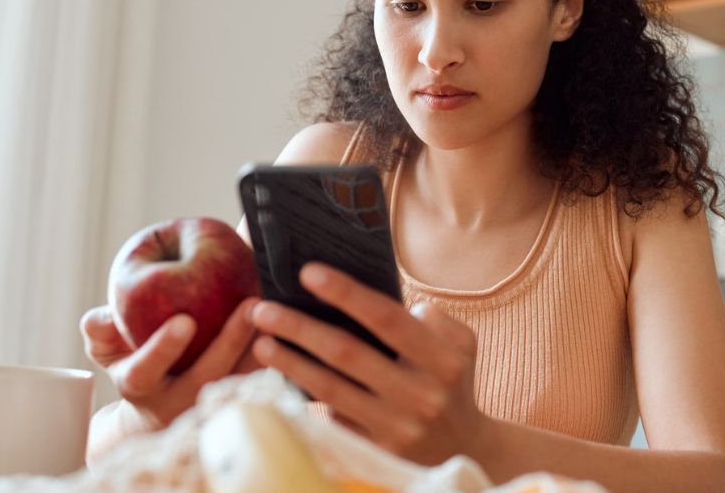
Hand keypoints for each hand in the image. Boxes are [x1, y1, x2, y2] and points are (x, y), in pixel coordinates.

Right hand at [79, 298, 262, 428]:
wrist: (161, 410)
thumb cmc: (135, 364)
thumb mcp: (109, 350)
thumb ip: (101, 331)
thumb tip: (101, 316)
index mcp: (141, 385)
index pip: (148, 370)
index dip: (164, 348)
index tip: (183, 321)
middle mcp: (180, 400)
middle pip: (209, 374)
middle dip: (230, 340)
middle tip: (250, 305)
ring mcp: (215, 401)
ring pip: (245, 377)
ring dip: (264, 345)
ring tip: (279, 309)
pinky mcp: (246, 397)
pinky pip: (265, 374)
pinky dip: (279, 347)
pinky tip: (292, 315)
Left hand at [248, 263, 486, 465]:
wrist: (464, 449)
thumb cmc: (452, 382)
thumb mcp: (461, 344)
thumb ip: (431, 318)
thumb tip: (380, 303)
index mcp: (443, 360)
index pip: (386, 318)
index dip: (346, 293)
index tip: (307, 272)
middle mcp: (421, 395)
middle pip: (347, 353)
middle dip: (300, 327)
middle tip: (263, 309)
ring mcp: (397, 428)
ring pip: (330, 389)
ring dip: (290, 363)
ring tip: (261, 342)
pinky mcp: (376, 452)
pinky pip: (332, 418)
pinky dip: (304, 397)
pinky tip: (280, 379)